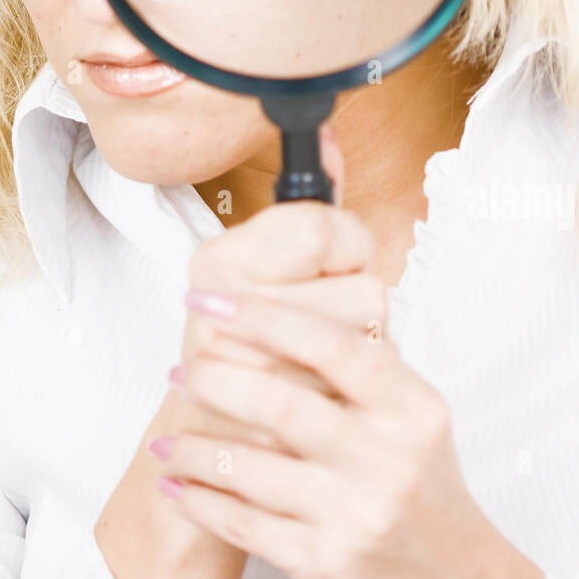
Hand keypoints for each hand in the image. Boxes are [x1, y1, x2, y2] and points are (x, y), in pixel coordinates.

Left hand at [152, 135, 544, 578]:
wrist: (447, 565)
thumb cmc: (413, 463)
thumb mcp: (408, 401)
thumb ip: (358, 345)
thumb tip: (294, 260)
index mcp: (409, 406)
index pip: (336, 345)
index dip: (268, 316)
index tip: (212, 296)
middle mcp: (387, 458)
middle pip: (286, 404)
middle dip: (219, 380)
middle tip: (181, 365)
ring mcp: (356, 514)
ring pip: (253, 470)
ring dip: (196, 448)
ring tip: (166, 437)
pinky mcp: (325, 562)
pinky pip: (244, 525)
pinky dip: (201, 502)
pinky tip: (177, 485)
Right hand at [173, 126, 384, 454]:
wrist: (208, 447)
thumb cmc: (251, 344)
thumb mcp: (275, 263)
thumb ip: (311, 203)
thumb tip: (328, 131)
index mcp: (217, 261)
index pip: (323, 227)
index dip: (345, 248)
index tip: (324, 265)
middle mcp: (221, 310)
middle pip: (364, 289)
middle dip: (357, 306)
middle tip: (318, 320)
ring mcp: (246, 371)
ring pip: (371, 338)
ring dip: (359, 351)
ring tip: (316, 361)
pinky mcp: (276, 424)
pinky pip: (360, 389)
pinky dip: (351, 394)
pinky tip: (319, 396)